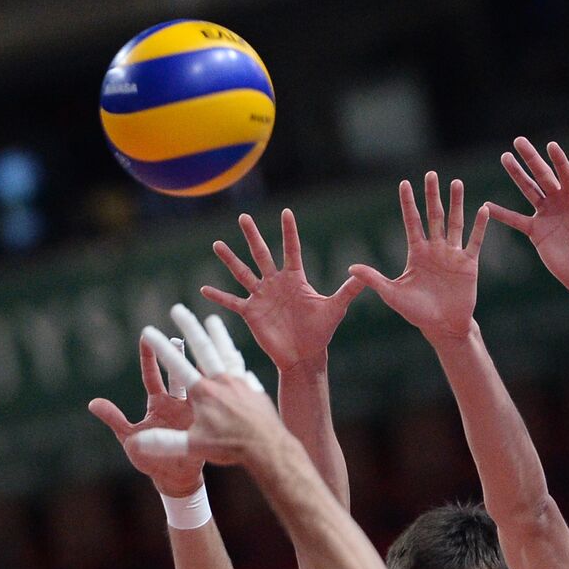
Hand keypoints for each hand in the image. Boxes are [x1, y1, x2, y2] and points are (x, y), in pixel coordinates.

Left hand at [89, 306, 208, 497]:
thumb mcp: (130, 438)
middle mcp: (177, 403)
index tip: (147, 335)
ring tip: (206, 351)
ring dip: (201, 369)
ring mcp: (194, 412)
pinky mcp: (207, 423)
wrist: (175, 478)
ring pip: (198, 385)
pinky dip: (218, 391)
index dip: (148, 356)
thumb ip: (114, 419)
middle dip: (178, 355)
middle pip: (177, 374)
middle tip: (180, 335)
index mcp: (158, 403)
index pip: (151, 375)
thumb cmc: (151, 459)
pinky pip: (213, 405)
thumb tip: (93, 402)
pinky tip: (226, 376)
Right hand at [131, 310, 282, 468]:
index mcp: (204, 393)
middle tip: (178, 309)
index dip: (160, 348)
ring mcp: (241, 384)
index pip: (176, 365)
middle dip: (189, 327)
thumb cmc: (230, 448)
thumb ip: (165, 442)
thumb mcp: (195, 446)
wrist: (270, 447)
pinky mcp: (255, 390)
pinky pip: (243, 370)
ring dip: (218, 335)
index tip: (148, 330)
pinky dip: (236, 361)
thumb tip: (135, 442)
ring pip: (227, 353)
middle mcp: (223, 382)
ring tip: (212, 321)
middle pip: (204, 349)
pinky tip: (235, 358)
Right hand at [202, 210, 362, 372]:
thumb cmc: (320, 332)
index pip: (291, 250)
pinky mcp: (251, 313)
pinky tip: (203, 289)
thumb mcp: (335, 308)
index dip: (289, 232)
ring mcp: (262, 297)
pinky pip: (232, 302)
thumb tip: (365, 274)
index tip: (286, 212)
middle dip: (253, 236)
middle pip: (262, 254)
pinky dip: (219, 296)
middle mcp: (276, 283)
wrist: (304, 356)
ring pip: (243, 273)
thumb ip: (348, 290)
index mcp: (295, 279)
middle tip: (243, 216)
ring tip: (217, 244)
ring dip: (230, 259)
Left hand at [349, 172, 488, 341]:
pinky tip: (483, 209)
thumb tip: (350, 268)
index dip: (408, 203)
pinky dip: (480, 226)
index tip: (404, 183)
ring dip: (457, 203)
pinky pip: (475, 241)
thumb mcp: (392, 294)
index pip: (411, 222)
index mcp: (416, 253)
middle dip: (432, 195)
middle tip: (432, 173)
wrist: (443, 327)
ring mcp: (452, 255)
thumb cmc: (417, 312)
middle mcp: (435, 249)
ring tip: (457, 183)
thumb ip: (374, 279)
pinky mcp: (468, 264)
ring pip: (454, 223)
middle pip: (434, 216)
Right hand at [487, 138, 568, 301]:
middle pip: (544, 176)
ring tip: (505, 157)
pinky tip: (487, 205)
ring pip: (529, 190)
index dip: (560, 161)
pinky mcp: (536, 232)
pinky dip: (502, 214)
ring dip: (517, 175)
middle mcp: (561, 203)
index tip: (551, 145)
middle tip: (519, 140)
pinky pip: (516, 220)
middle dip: (532, 159)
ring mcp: (547, 216)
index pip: (568, 176)